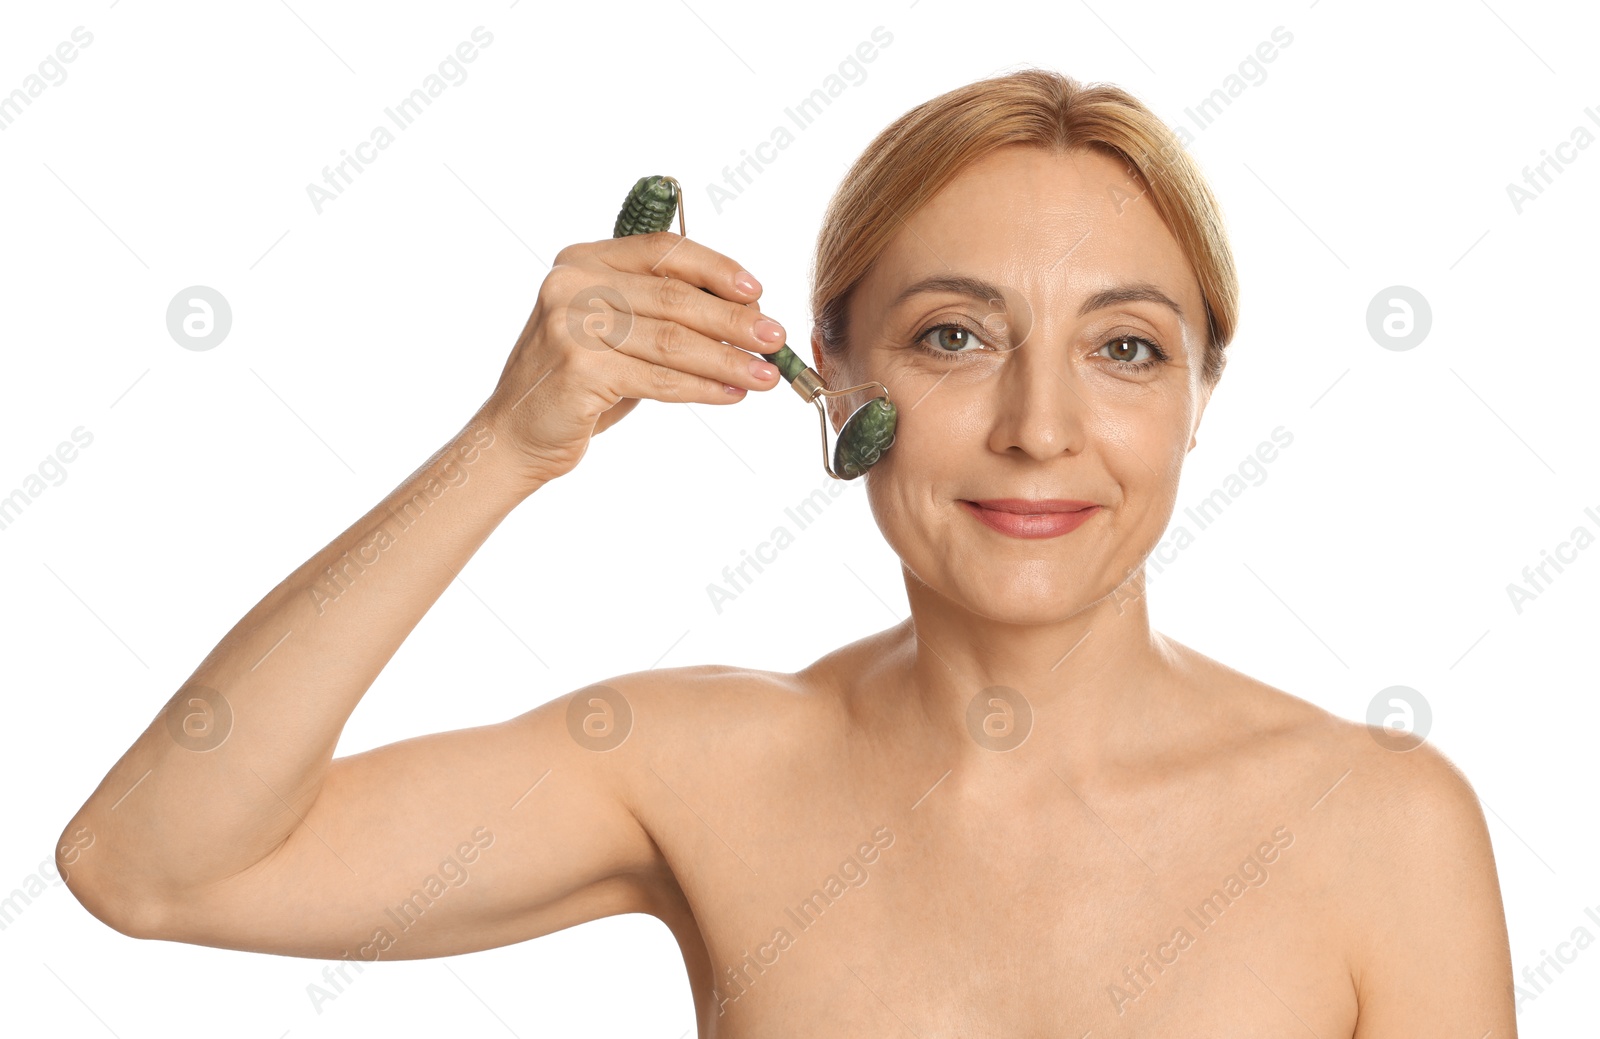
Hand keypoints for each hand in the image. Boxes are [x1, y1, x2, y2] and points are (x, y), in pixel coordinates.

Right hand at [478, 232, 786, 486]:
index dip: (716, 269)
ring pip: (673, 340)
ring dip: (728, 360)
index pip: (663, 252)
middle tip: (774, 338)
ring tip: (766, 375)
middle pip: (675, 297)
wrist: (514, 435)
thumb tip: (743, 314)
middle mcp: (572, 284)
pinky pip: (659, 378)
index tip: (757, 291)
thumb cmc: (575, 384)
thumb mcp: (613, 333)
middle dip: (734, 320)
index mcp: (583, 260)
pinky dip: (702, 387)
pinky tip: (730, 394)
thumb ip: (660, 314)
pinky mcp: (579, 369)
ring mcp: (571, 325)